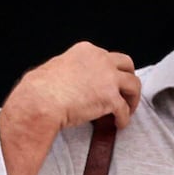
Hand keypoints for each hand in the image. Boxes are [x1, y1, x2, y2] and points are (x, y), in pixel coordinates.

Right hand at [0, 42, 142, 174]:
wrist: (39, 101)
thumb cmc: (41, 88)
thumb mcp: (59, 66)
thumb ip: (75, 69)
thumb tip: (78, 80)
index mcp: (86, 51)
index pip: (108, 57)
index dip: (112, 71)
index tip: (112, 82)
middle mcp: (101, 60)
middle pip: (128, 65)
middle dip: (129, 79)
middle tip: (127, 92)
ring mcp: (108, 78)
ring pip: (134, 85)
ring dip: (132, 98)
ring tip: (127, 109)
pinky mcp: (111, 98)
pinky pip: (124, 109)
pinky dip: (124, 118)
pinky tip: (119, 124)